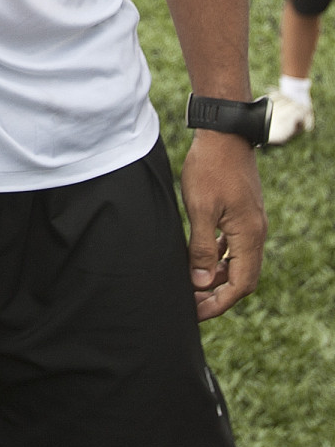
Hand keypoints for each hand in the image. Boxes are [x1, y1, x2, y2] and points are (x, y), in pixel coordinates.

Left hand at [179, 130, 266, 319]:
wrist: (223, 133)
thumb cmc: (210, 168)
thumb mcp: (200, 209)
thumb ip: (200, 248)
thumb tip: (200, 283)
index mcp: (248, 236)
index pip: (240, 285)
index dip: (218, 303)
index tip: (196, 312)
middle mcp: (255, 233)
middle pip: (241, 277)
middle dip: (217, 294)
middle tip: (191, 303)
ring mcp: (251, 222)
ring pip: (238, 261)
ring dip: (217, 276)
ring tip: (192, 284)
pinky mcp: (243, 213)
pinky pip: (234, 245)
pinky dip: (220, 256)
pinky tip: (202, 256)